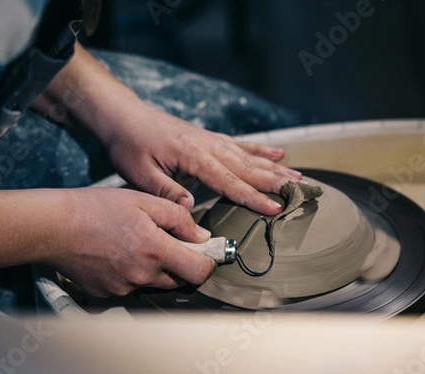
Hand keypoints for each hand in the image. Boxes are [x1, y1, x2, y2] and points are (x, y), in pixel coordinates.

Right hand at [48, 187, 215, 296]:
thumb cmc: (95, 208)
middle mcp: (142, 275)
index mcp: (155, 251)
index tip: (207, 253)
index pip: (199, 272)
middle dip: (182, 264)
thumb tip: (201, 234)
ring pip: (154, 283)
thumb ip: (177, 218)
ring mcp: (123, 288)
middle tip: (171, 243)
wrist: (54, 227)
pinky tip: (118, 254)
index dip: (208, 263)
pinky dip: (132, 273)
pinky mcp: (107, 294)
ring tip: (138, 244)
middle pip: (179, 280)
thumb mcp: (143, 201)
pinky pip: (131, 287)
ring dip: (157, 268)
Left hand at [102, 103, 301, 215]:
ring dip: (274, 167)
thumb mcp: (139, 173)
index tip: (274, 208)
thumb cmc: (128, 144)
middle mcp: (207, 145)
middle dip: (275, 181)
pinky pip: (239, 144)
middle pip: (247, 166)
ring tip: (298, 177)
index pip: (229, 181)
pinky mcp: (207, 137)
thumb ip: (166, 191)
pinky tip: (276, 153)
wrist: (123, 114)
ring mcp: (209, 139)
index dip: (253, 197)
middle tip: (302, 192)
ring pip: (248, 155)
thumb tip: (193, 208)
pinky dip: (259, 150)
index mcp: (192, 156)